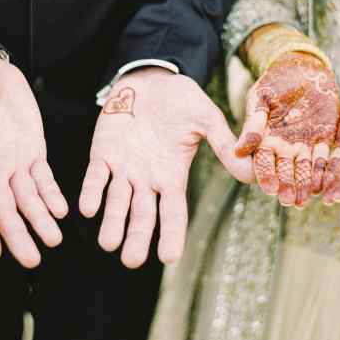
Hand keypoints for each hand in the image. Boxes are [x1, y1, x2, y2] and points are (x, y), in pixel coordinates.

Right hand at [0, 50, 67, 267]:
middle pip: (4, 210)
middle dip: (17, 235)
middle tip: (33, 260)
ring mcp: (13, 161)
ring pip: (27, 199)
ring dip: (40, 220)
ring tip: (54, 241)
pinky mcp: (33, 149)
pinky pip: (43, 178)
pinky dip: (51, 195)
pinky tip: (62, 211)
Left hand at [79, 68, 253, 268]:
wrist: (151, 78)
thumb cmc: (182, 99)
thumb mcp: (206, 119)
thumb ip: (224, 144)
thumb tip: (251, 173)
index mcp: (173, 175)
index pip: (174, 212)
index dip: (171, 234)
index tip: (168, 258)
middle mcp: (147, 179)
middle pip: (142, 215)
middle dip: (137, 238)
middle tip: (131, 261)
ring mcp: (124, 168)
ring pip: (116, 203)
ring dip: (112, 223)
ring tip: (108, 244)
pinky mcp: (103, 154)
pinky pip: (95, 177)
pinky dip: (92, 192)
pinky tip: (88, 208)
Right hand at [235, 52, 339, 207]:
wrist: (302, 68)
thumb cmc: (275, 81)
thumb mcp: (261, 98)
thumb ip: (253, 123)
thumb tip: (240, 150)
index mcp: (265, 139)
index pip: (263, 162)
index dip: (266, 176)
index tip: (268, 188)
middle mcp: (284, 147)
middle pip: (284, 172)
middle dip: (287, 187)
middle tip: (289, 200)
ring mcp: (304, 145)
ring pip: (305, 170)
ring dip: (305, 185)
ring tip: (306, 199)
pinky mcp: (324, 140)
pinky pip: (325, 159)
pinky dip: (326, 172)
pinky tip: (326, 183)